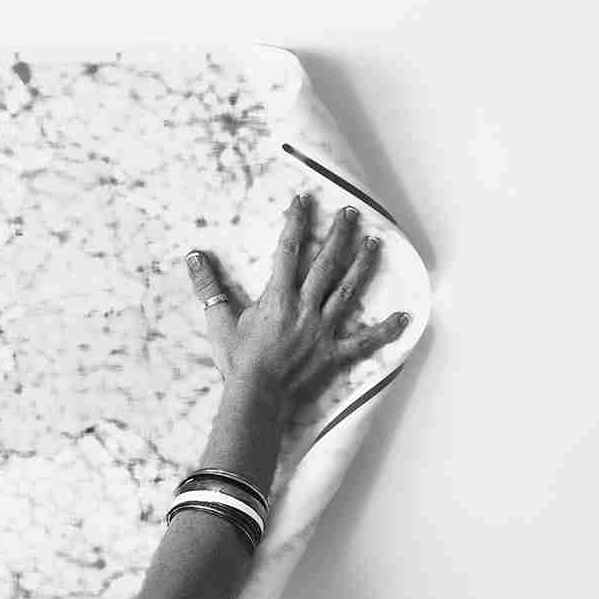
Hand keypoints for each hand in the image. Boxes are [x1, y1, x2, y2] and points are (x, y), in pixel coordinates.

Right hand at [184, 192, 408, 407]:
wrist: (256, 397)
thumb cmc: (237, 362)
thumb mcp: (218, 321)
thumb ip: (207, 287)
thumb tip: (193, 256)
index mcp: (278, 298)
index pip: (288, 251)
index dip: (296, 223)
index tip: (303, 201)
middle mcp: (305, 308)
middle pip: (326, 264)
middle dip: (339, 235)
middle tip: (351, 213)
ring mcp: (323, 330)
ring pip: (348, 291)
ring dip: (362, 265)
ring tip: (375, 243)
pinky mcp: (334, 354)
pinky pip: (364, 341)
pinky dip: (385, 331)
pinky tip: (405, 318)